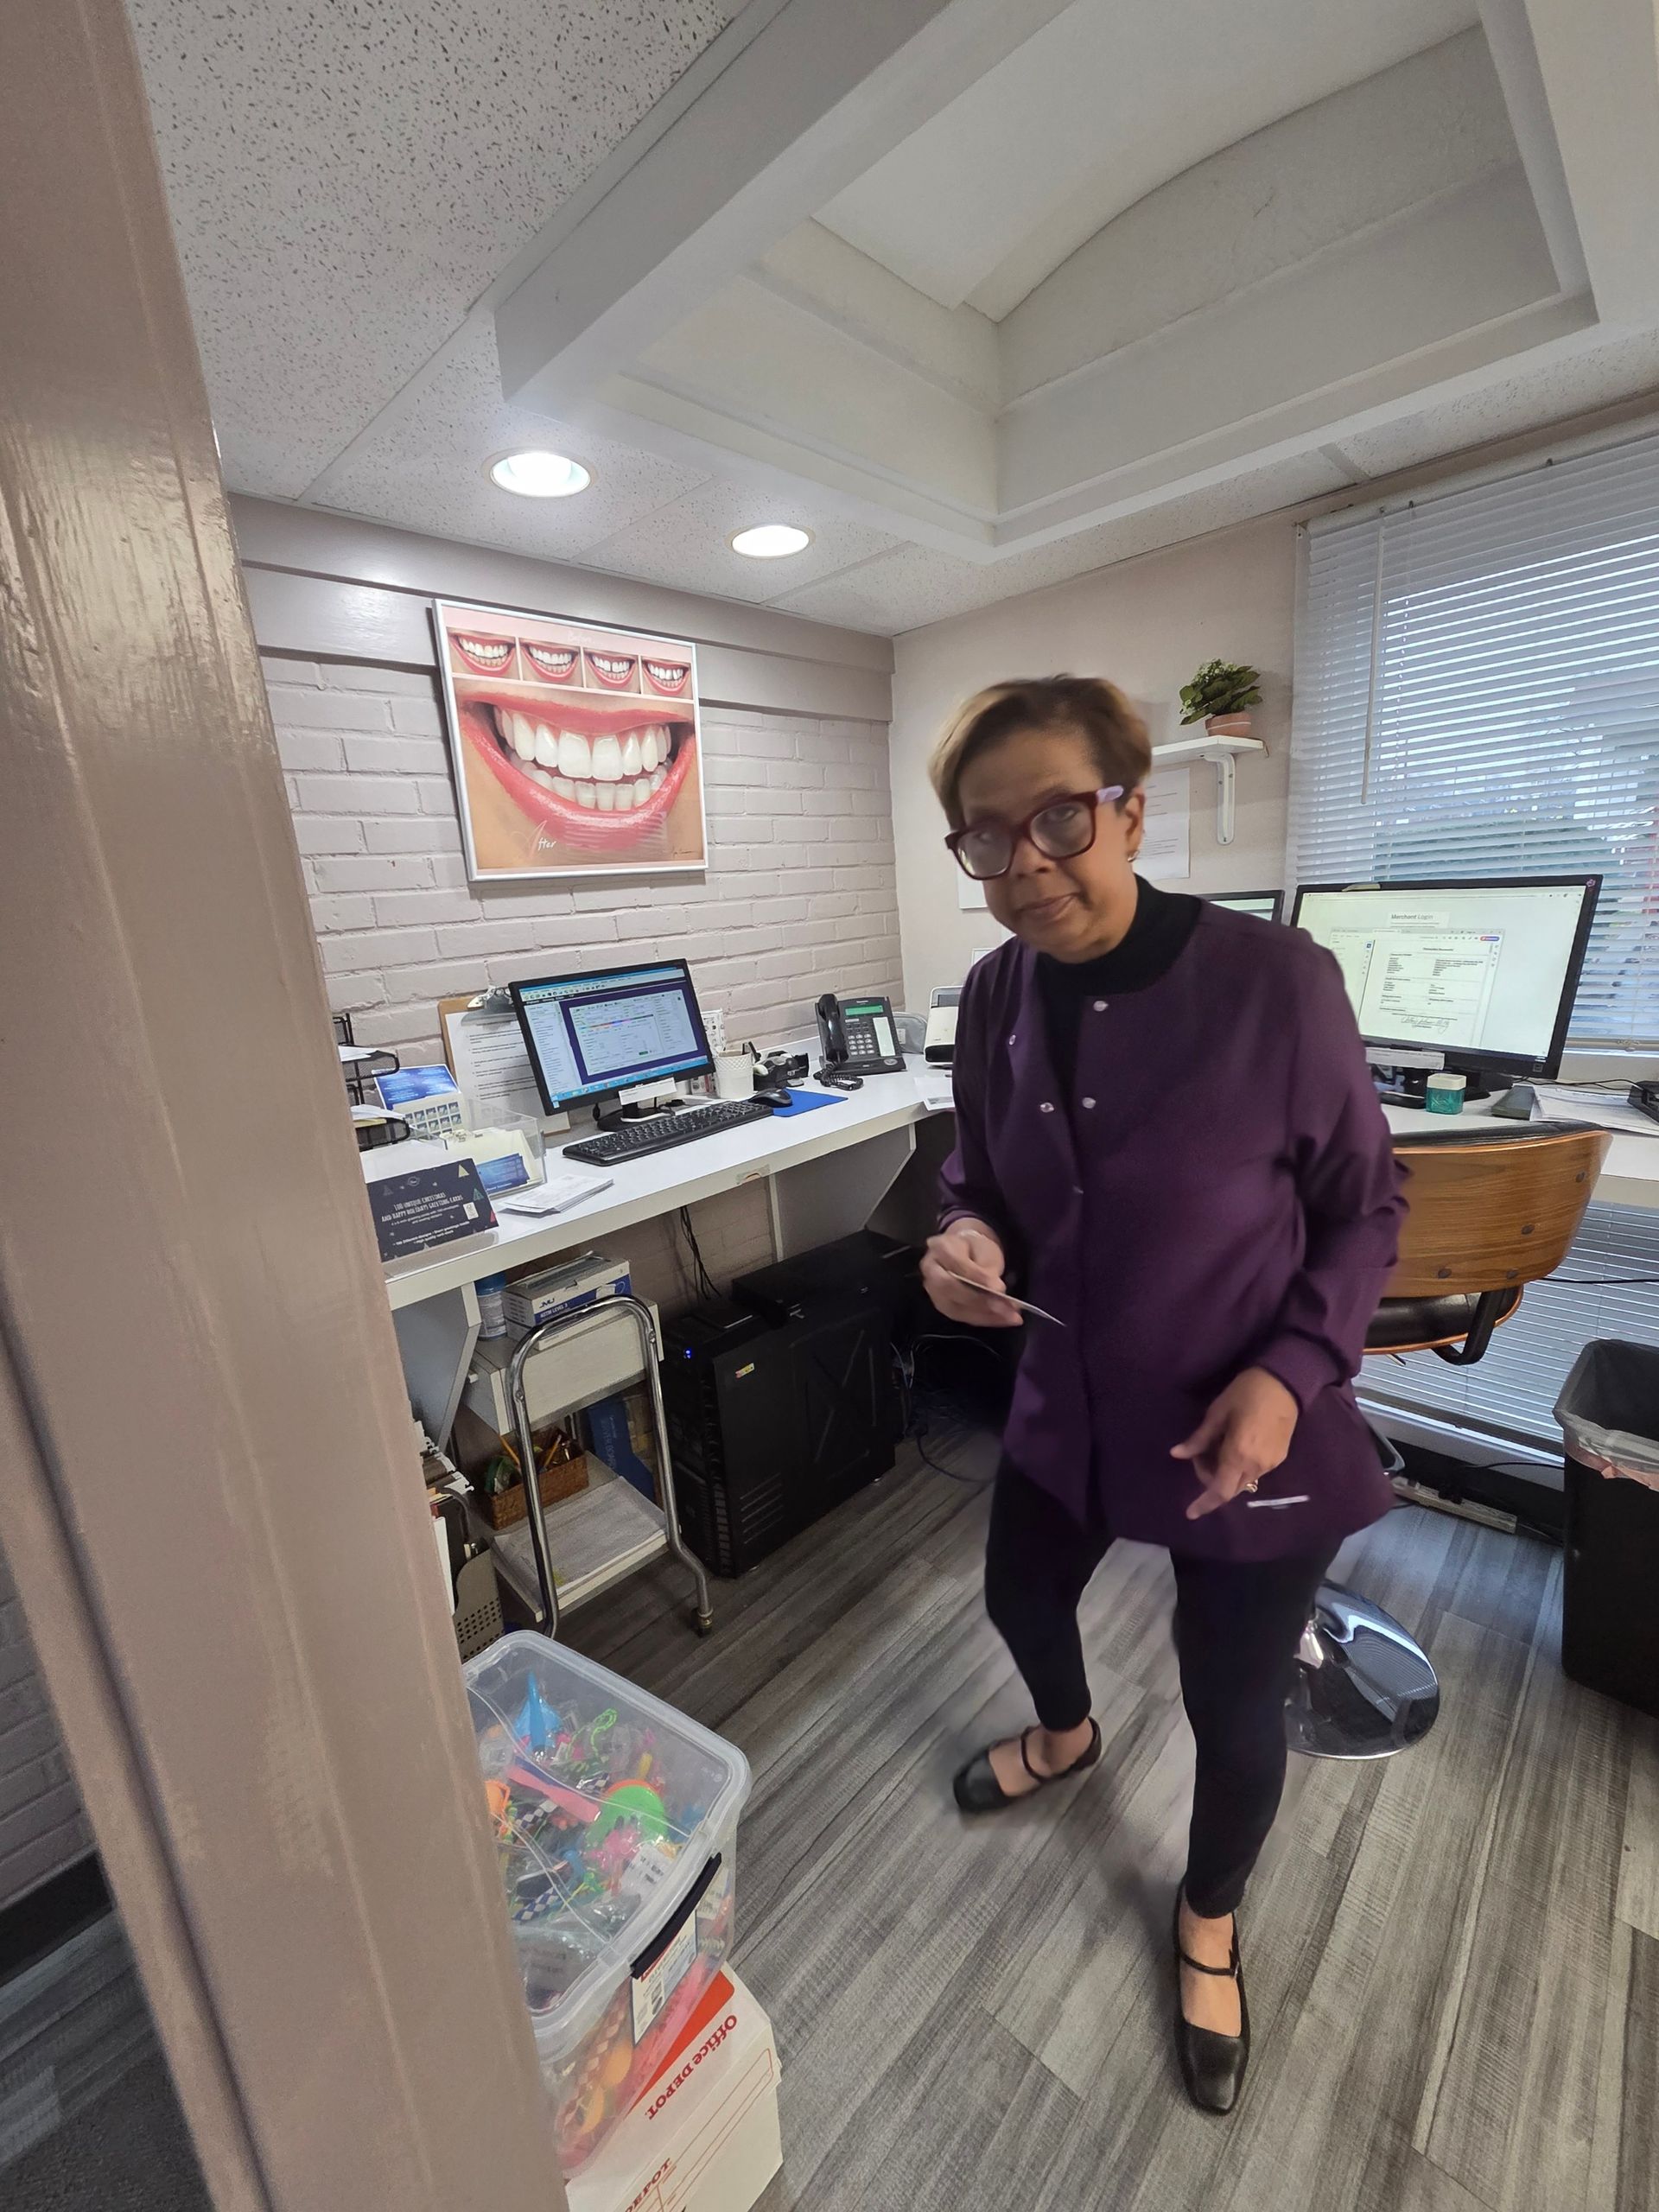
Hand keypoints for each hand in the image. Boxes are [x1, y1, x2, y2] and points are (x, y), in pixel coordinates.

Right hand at [921, 1220, 1020, 1328]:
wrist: (965, 1252)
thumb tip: (996, 1290)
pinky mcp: (941, 1305)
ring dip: (985, 1315)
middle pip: (949, 1289)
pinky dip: (984, 1320)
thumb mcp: (985, 1250)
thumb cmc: (976, 1248)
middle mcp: (930, 1269)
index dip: (978, 1278)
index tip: (1000, 1288)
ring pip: (955, 1308)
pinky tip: (1002, 1320)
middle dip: (979, 1301)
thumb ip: (988, 1268)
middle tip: (1006, 1308)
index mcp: (940, 1247)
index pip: (957, 1265)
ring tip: (1010, 1317)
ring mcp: (932, 1290)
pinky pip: (961, 1317)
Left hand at [1171, 1367, 1298, 1519]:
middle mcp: (1256, 1466)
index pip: (1220, 1491)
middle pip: (1230, 1489)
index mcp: (1239, 1455)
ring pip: (1242, 1482)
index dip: (1205, 1504)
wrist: (1285, 1383)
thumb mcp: (1217, 1413)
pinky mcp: (1279, 1458)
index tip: (1190, 1513)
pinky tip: (1232, 1447)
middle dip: (1210, 1480)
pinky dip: (1238, 1468)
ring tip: (1215, 1447)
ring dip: (1224, 1474)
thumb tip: (1177, 1454)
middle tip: (1199, 1455)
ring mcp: (1271, 1464)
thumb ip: (1199, 1439)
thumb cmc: (1246, 1393)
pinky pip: (1253, 1472)